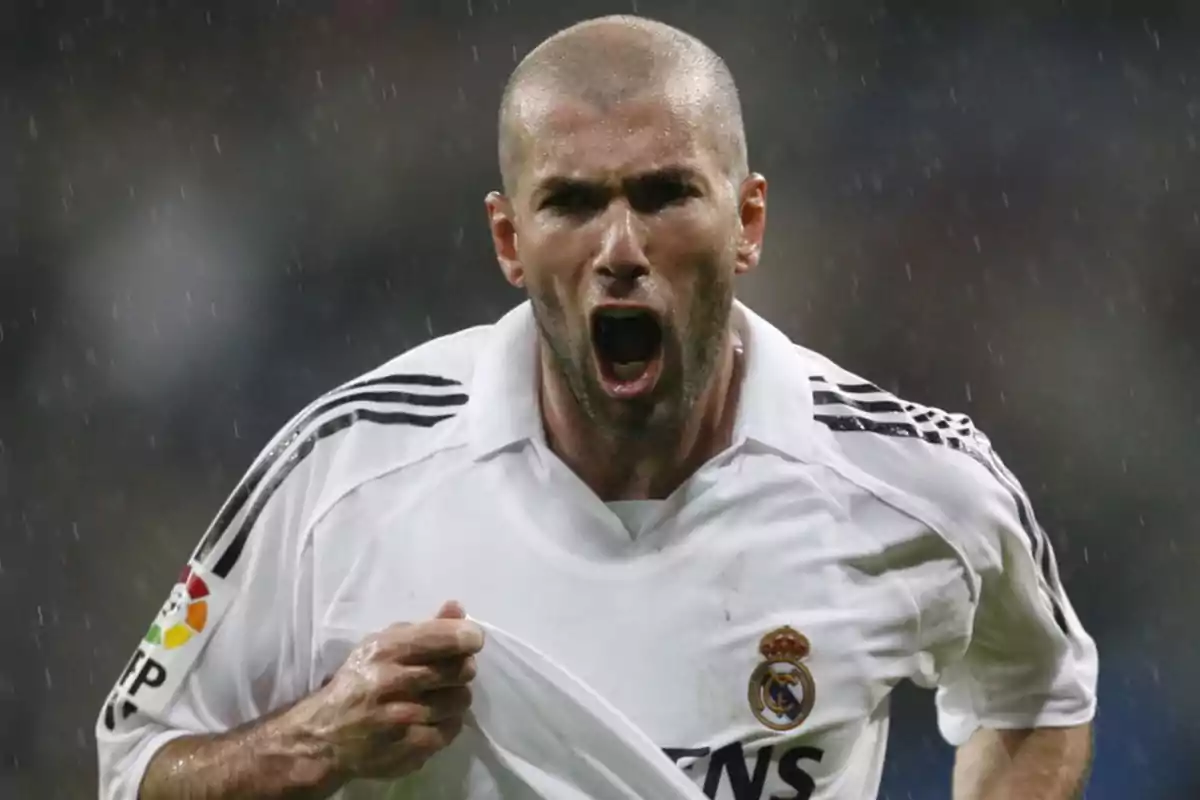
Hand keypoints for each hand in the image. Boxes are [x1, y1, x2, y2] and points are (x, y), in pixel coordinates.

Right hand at [298, 600, 483, 783]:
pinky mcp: (407, 749)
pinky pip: (451, 730)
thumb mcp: (382, 645)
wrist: (324, 737)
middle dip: (463, 668)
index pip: (443, 638)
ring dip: (456, 697)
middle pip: (460, 670)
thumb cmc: (358, 682)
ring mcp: (400, 719)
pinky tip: (432, 719)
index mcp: (385, 650)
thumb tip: (458, 609)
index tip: (471, 641)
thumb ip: (424, 629)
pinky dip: (448, 723)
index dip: (467, 637)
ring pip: (460, 700)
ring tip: (440, 697)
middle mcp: (391, 682)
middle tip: (452, 672)